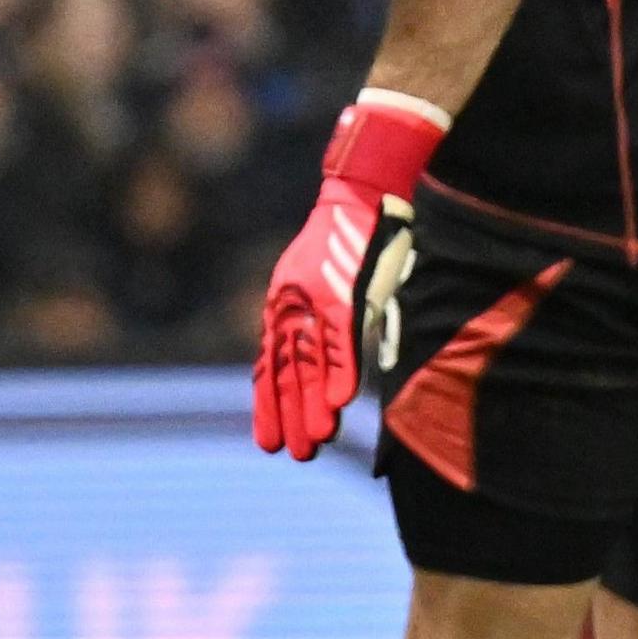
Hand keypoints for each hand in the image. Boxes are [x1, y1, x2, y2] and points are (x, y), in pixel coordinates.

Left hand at [255, 93, 445, 460]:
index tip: (270, 441)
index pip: (272, 363)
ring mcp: (316, 298)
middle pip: (288, 370)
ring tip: (317, 442)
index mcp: (286, 303)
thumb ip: (338, 317)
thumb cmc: (357, 230)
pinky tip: (341, 402)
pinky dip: (341, 369)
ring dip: (313, 404)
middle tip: (295, 454)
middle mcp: (293, 304)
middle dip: (291, 414)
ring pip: (309, 361)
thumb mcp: (335, 276)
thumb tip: (354, 359)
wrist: (366, 184)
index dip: (270, 403)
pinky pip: (339, 337)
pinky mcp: (342, 290)